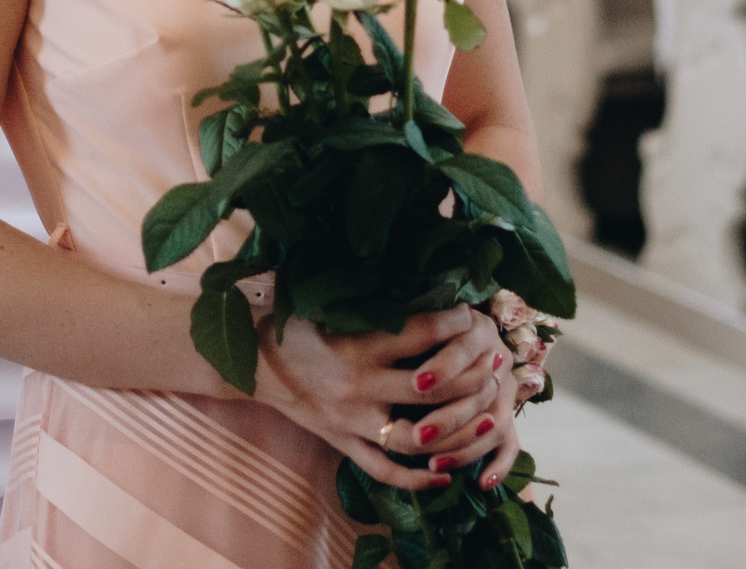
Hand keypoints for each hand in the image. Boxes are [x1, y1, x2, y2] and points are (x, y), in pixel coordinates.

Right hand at [251, 306, 516, 490]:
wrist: (251, 364)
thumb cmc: (291, 323)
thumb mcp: (323, 300)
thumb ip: (367, 293)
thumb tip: (415, 266)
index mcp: (355, 346)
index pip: (417, 334)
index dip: (452, 323)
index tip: (473, 314)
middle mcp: (358, 388)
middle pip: (429, 390)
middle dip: (469, 377)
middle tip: (494, 364)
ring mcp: (352, 423)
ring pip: (415, 439)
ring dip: (456, 432)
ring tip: (488, 419)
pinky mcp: (344, 445)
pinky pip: (385, 471)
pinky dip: (417, 479)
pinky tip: (446, 475)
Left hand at [401, 311, 520, 488]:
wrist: (456, 327)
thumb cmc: (419, 321)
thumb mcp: (415, 317)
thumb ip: (409, 328)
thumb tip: (384, 331)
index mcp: (474, 326)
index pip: (463, 349)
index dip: (444, 367)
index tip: (417, 385)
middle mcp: (496, 355)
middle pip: (480, 392)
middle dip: (449, 418)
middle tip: (418, 437)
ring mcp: (505, 386)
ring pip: (495, 424)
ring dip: (466, 447)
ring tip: (435, 463)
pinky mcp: (506, 411)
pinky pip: (509, 443)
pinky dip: (499, 464)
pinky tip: (483, 482)